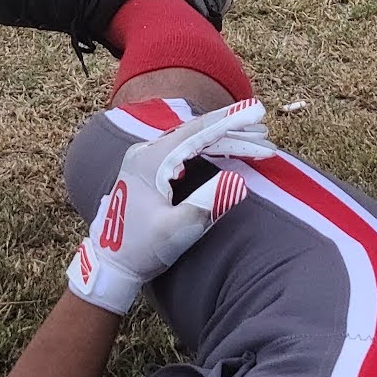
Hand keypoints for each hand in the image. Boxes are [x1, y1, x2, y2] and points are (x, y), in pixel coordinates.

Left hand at [66, 99, 271, 311]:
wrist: (111, 264)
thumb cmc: (141, 249)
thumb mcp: (176, 231)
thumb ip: (207, 204)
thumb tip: (238, 180)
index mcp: (149, 161)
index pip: (197, 133)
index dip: (230, 122)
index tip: (257, 112)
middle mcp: (146, 153)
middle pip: (198, 134)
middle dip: (234, 133)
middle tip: (266, 136)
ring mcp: (148, 160)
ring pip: (194, 141)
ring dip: (225, 141)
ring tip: (258, 143)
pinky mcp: (152, 170)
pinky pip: (187, 151)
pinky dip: (212, 150)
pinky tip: (231, 150)